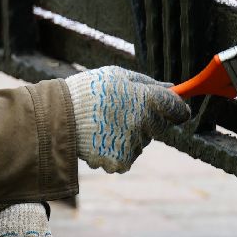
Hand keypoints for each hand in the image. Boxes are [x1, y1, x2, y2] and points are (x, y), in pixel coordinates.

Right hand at [66, 66, 190, 172]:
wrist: (58, 117)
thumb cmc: (88, 90)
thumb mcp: (117, 75)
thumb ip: (148, 83)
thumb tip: (172, 88)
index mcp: (146, 98)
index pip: (179, 109)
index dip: (177, 109)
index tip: (173, 108)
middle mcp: (144, 123)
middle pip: (160, 127)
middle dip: (147, 120)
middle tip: (121, 112)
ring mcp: (133, 144)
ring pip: (141, 141)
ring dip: (130, 135)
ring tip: (104, 124)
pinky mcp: (122, 161)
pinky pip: (127, 156)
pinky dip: (116, 150)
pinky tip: (100, 138)